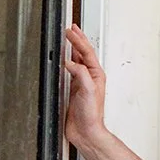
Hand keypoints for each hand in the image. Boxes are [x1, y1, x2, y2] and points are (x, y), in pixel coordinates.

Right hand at [63, 25, 107, 152]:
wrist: (86, 131)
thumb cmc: (91, 115)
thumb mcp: (88, 91)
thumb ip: (81, 74)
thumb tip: (71, 63)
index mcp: (96, 75)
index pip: (86, 52)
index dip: (78, 40)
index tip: (70, 31)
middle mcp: (90, 77)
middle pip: (83, 53)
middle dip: (77, 40)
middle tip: (70, 29)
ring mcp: (82, 83)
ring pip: (77, 60)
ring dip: (72, 49)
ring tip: (68, 38)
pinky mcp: (74, 89)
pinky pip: (70, 71)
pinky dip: (66, 62)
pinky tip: (63, 60)